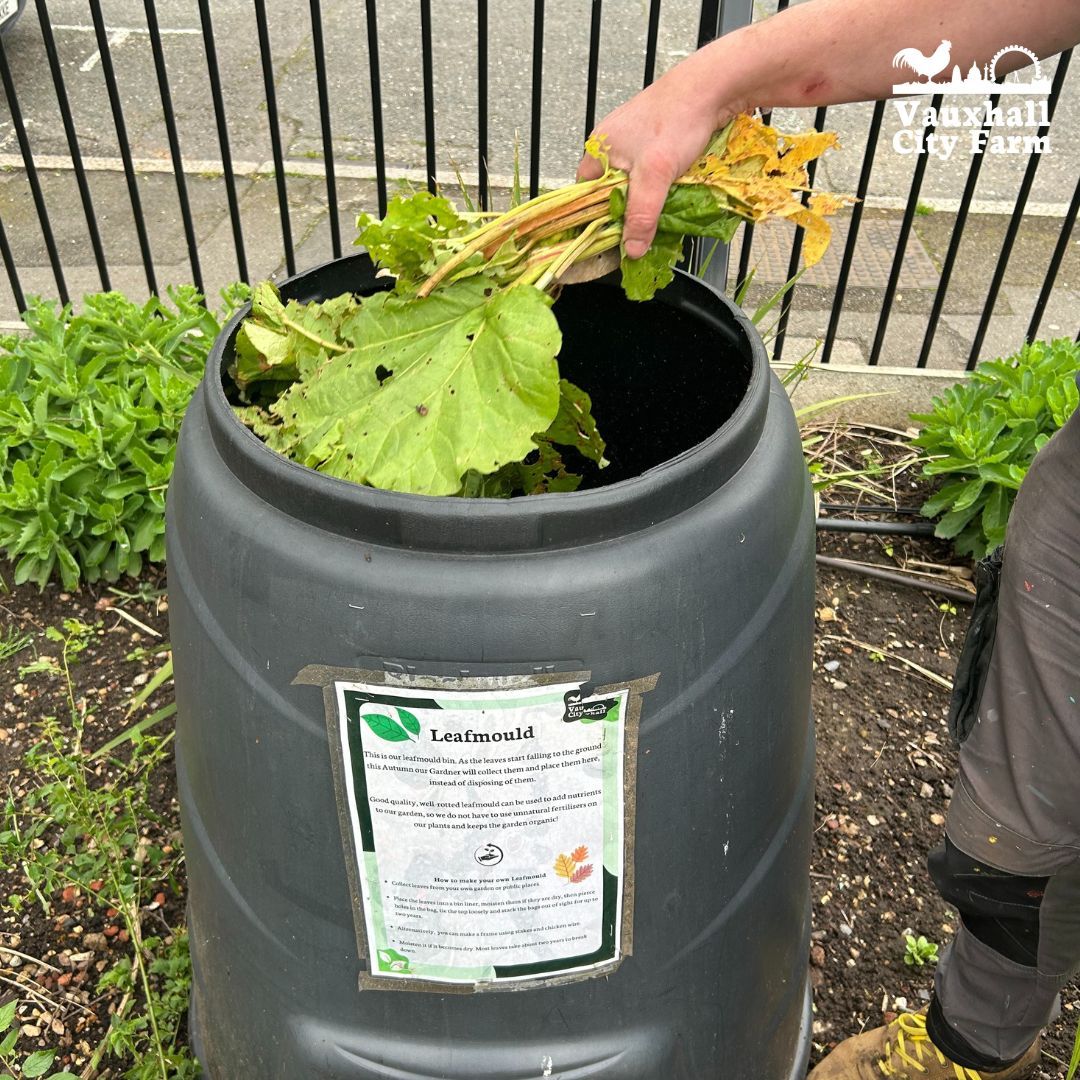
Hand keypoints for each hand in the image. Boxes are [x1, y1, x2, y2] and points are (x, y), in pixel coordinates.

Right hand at [577, 49, 735, 258]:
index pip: (586, 195)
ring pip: (635, 184)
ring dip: (649, 199)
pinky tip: (675, 189)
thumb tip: (631, 250)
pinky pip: (653, 173)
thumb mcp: (654, 176)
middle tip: (643, 228)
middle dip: (628, 211)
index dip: (597, 218)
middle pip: (612, 192)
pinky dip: (663, 185)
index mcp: (598, 148)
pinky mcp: (657, 139)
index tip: (613, 238)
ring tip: (663, 208)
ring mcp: (635, 140)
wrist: (712, 87)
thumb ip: (640, 216)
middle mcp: (613, 144)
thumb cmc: (676, 121)